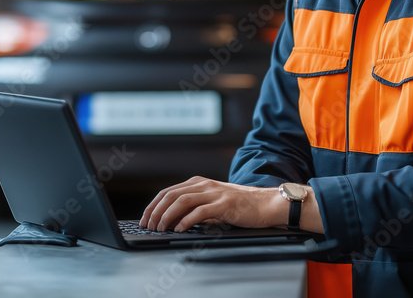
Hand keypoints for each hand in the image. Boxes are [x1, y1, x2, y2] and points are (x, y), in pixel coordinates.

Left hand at [138, 176, 286, 232]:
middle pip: (171, 195)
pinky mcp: (224, 204)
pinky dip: (186, 220)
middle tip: (148, 226)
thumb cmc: (240, 206)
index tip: (145, 219)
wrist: (266, 204)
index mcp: (199, 183)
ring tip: (160, 228)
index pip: (168, 192)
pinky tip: (179, 229)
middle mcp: (204, 185)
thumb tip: (175, 221)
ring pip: (182, 201)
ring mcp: (214, 193)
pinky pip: (200, 211)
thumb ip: (196, 207)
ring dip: (167, 215)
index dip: (153, 205)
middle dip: (155, 211)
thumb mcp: (214, 202)